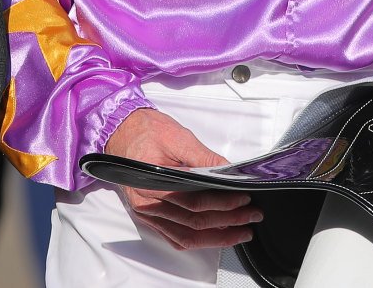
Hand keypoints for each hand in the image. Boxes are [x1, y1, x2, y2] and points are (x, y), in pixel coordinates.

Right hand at [104, 107, 260, 250]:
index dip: (223, 204)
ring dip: (216, 237)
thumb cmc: (146, 131)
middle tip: (251, 216)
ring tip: (240, 231)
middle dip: (227, 222)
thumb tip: (230, 170)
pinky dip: (197, 241)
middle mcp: (148, 203)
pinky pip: (174, 237)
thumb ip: (204, 157)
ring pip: (186, 235)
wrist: (121, 132)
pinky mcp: (149, 216)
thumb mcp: (178, 136)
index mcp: (154, 182)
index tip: (244, 199)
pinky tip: (215, 238)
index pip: (195, 202)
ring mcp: (147, 212)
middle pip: (193, 221)